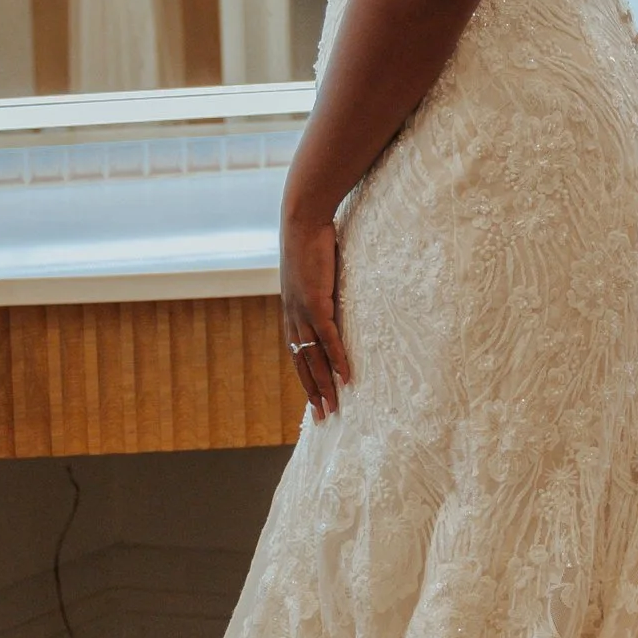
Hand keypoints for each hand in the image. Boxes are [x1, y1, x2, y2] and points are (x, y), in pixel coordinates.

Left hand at [280, 194, 349, 420]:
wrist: (302, 219)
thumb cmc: (311, 240)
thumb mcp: (315, 272)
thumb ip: (322, 289)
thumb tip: (334, 295)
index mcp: (291, 312)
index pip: (297, 352)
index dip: (305, 377)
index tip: (314, 398)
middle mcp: (293, 317)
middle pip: (302, 363)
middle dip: (313, 392)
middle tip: (323, 417)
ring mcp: (302, 311)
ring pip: (313, 358)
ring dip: (324, 385)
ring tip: (334, 408)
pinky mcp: (316, 302)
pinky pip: (328, 339)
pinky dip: (337, 360)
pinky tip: (346, 378)